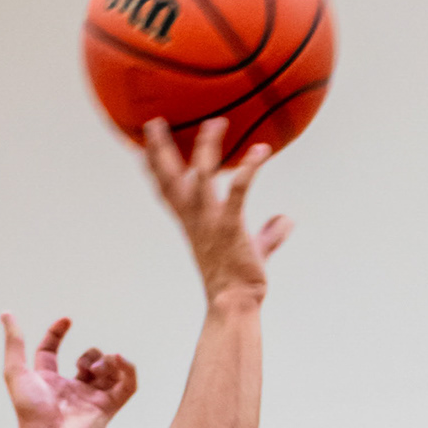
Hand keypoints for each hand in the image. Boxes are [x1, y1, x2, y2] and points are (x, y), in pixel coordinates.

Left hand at [2, 315, 136, 427]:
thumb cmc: (30, 411)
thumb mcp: (16, 371)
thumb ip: (14, 342)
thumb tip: (6, 313)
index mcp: (48, 381)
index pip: (51, 351)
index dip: (57, 334)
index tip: (66, 321)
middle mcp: (71, 389)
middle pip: (88, 360)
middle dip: (90, 355)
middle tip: (82, 366)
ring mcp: (92, 399)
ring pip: (110, 371)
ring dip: (107, 361)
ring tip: (96, 369)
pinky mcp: (108, 408)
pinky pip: (128, 385)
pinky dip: (128, 370)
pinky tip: (119, 359)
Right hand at [142, 117, 291, 300]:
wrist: (235, 305)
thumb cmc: (240, 283)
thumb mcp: (254, 252)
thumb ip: (269, 234)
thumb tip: (285, 220)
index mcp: (192, 224)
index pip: (167, 192)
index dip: (153, 170)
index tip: (141, 148)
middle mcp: (196, 219)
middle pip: (170, 179)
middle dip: (159, 150)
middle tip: (153, 122)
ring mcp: (212, 222)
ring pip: (202, 176)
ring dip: (207, 147)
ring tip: (216, 123)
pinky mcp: (231, 227)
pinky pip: (238, 190)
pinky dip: (249, 168)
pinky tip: (261, 151)